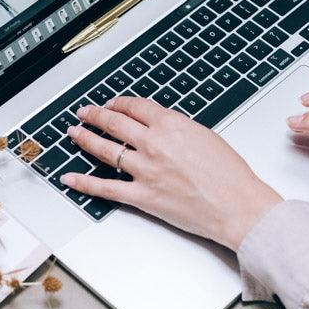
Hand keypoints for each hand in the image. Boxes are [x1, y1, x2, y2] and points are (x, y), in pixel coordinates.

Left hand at [60, 97, 281, 250]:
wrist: (237, 205)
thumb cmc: (230, 175)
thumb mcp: (205, 136)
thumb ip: (178, 130)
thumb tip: (161, 129)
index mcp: (171, 125)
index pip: (135, 107)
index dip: (119, 103)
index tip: (112, 104)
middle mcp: (154, 144)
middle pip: (115, 123)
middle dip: (96, 115)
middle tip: (85, 113)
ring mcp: (145, 170)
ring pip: (105, 150)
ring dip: (85, 139)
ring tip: (75, 134)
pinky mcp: (142, 196)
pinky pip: (106, 188)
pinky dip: (84, 183)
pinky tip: (71, 177)